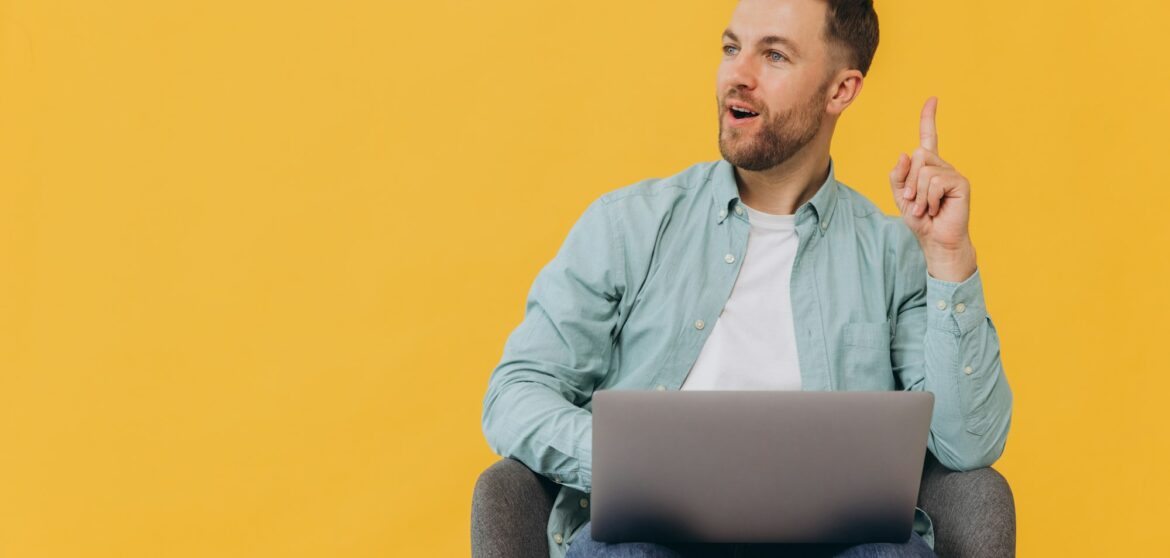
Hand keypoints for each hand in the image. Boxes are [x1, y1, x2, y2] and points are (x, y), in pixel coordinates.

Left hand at [888, 97, 976, 281]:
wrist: (935, 240)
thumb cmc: (921, 219)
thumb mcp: (901, 196)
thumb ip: (898, 175)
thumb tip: (904, 154)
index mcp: (928, 166)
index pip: (928, 137)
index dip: (929, 118)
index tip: (933, 99)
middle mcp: (942, 166)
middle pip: (918, 156)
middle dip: (910, 182)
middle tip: (915, 202)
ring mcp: (953, 173)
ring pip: (924, 170)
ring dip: (919, 194)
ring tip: (927, 208)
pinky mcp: (961, 182)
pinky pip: (935, 181)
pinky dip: (929, 198)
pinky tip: (937, 209)